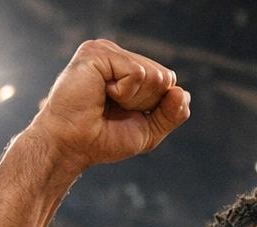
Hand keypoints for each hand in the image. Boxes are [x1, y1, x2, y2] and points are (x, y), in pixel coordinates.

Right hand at [28, 40, 190, 172]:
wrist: (74, 146)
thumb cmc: (103, 138)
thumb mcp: (149, 130)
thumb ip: (171, 114)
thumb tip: (183, 92)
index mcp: (128, 68)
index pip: (167, 81)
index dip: (155, 106)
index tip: (126, 113)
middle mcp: (118, 55)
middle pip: (164, 77)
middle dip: (146, 103)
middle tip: (114, 108)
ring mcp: (106, 51)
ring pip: (153, 75)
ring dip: (134, 98)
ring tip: (106, 100)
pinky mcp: (97, 52)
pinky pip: (137, 73)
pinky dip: (125, 92)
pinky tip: (101, 93)